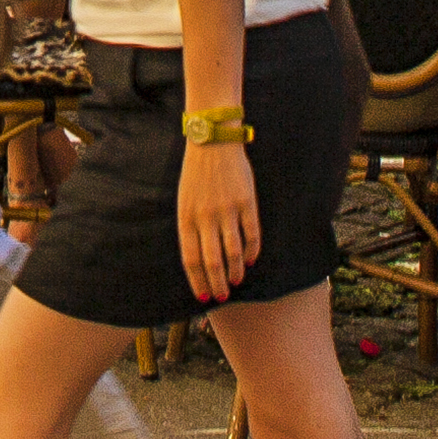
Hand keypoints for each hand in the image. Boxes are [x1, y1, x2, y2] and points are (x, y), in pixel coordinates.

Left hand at [177, 132, 260, 304]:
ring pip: (233, 252)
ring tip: (236, 280)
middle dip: (217, 283)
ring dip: (235, 271)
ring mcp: (227, 209)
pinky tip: (251, 259)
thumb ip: (191, 228)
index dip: (197, 281)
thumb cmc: (196, 174)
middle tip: (222, 296)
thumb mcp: (184, 200)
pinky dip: (252, 250)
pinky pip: (251, 233)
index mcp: (186, 217)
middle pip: (212, 261)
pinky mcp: (246, 202)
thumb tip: (199, 260)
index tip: (203, 297)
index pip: (191, 259)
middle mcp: (205, 217)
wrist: (213, 142)